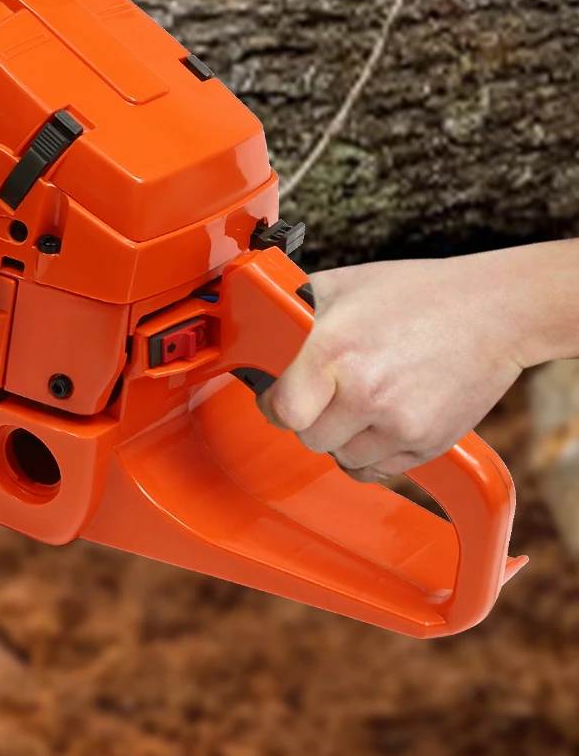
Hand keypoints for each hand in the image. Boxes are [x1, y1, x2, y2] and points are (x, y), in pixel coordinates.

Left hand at [260, 255, 528, 478]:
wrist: (495, 310)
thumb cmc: (418, 294)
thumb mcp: (342, 285)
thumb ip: (296, 310)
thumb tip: (260, 325)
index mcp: (334, 353)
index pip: (282, 412)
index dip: (275, 405)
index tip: (279, 398)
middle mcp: (366, 394)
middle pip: (309, 438)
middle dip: (310, 418)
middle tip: (324, 396)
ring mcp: (401, 424)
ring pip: (342, 457)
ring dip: (342, 438)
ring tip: (359, 403)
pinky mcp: (429, 443)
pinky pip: (378, 470)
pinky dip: (371, 454)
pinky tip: (378, 423)